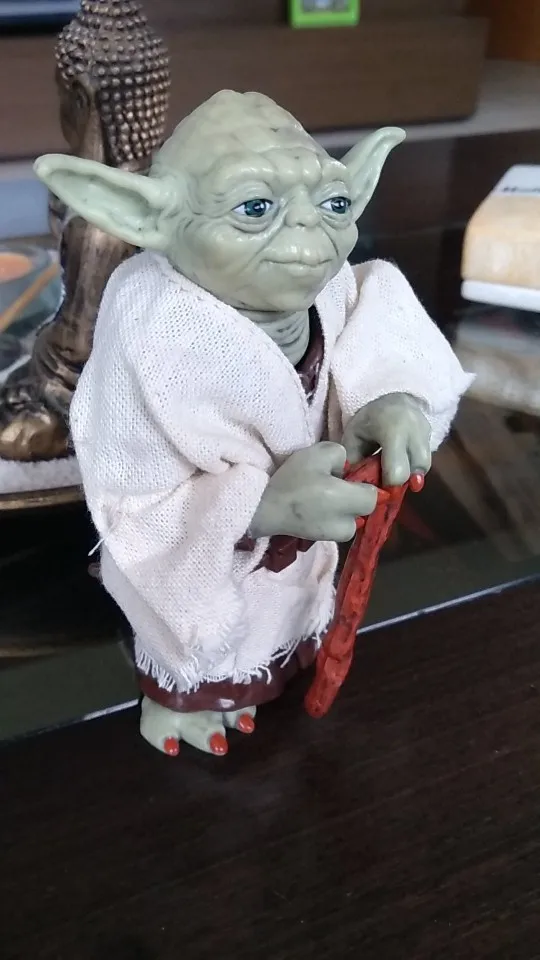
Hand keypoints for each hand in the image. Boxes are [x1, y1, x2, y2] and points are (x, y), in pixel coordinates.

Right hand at [250, 441, 377, 542]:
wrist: (264, 509)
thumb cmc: (292, 480)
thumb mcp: (318, 452)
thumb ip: (341, 455)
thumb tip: (345, 470)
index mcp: (348, 501)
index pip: (374, 495)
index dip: (362, 483)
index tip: (345, 476)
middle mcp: (347, 524)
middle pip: (363, 509)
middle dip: (352, 496)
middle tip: (330, 484)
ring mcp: (334, 536)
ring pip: (350, 518)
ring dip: (341, 507)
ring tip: (318, 496)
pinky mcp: (322, 540)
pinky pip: (336, 525)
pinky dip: (329, 516)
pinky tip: (311, 507)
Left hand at [342, 393, 430, 486]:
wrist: (392, 397)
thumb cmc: (369, 419)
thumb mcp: (354, 436)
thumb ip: (355, 460)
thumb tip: (357, 486)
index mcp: (392, 430)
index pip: (398, 470)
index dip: (389, 485)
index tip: (379, 488)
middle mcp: (415, 431)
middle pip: (417, 469)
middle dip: (402, 481)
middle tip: (388, 482)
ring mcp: (426, 432)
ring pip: (424, 466)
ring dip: (410, 475)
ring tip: (395, 471)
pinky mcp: (431, 436)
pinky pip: (425, 459)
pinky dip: (415, 466)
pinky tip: (403, 462)